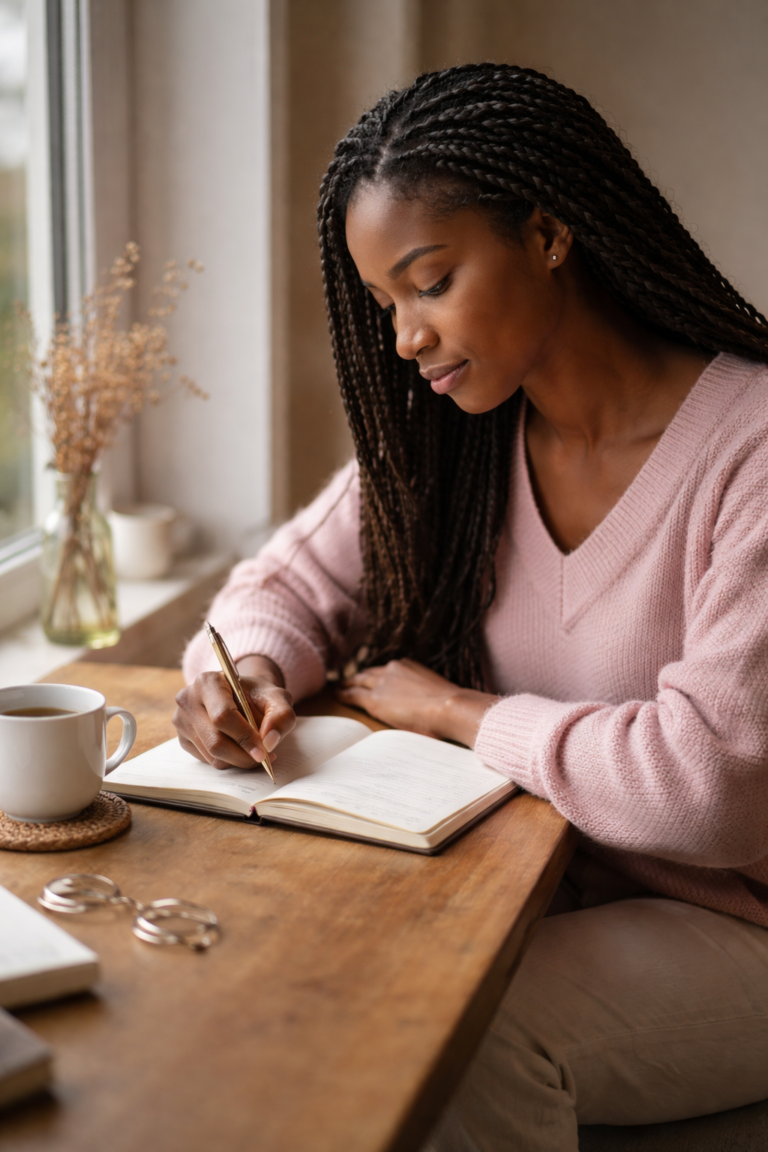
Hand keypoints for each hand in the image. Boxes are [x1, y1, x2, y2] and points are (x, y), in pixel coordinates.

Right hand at [173, 656, 295, 769]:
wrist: (240, 695)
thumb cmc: (256, 695)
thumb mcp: (276, 698)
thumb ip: (281, 716)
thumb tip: (270, 742)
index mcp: (207, 682)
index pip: (223, 716)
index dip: (245, 737)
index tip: (264, 751)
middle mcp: (187, 699)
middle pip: (215, 741)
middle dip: (243, 755)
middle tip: (264, 758)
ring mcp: (181, 721)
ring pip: (212, 755)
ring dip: (238, 760)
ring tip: (255, 750)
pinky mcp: (182, 739)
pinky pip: (207, 761)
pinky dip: (228, 761)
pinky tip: (238, 749)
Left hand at [337, 658, 497, 746]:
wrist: (450, 707)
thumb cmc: (450, 706)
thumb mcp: (434, 692)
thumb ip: (423, 694)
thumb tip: (425, 707)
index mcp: (407, 666)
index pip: (384, 671)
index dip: (374, 675)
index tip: (368, 677)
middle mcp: (392, 669)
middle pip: (368, 673)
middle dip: (358, 677)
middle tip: (348, 680)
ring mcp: (382, 683)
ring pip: (359, 682)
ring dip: (348, 684)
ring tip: (339, 687)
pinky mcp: (375, 699)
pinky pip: (353, 695)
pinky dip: (344, 694)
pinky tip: (337, 695)